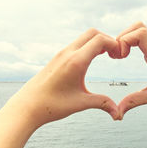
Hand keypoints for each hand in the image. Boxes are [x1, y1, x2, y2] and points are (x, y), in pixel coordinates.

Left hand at [5, 28, 120, 129]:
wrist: (27, 106)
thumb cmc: (52, 105)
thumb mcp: (81, 103)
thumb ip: (102, 103)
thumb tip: (119, 114)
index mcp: (76, 61)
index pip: (100, 40)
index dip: (114, 44)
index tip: (120, 57)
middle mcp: (68, 53)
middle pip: (93, 33)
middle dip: (107, 40)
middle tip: (115, 55)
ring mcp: (61, 54)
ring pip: (83, 37)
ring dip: (97, 42)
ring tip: (106, 56)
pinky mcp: (57, 58)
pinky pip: (76, 44)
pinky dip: (87, 46)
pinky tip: (91, 60)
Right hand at [116, 22, 146, 118]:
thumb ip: (134, 102)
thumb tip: (117, 114)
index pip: (140, 34)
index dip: (125, 41)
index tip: (121, 57)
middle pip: (138, 26)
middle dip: (122, 37)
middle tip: (118, 55)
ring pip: (141, 28)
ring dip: (127, 37)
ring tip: (121, 54)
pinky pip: (144, 36)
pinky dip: (132, 41)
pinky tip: (128, 55)